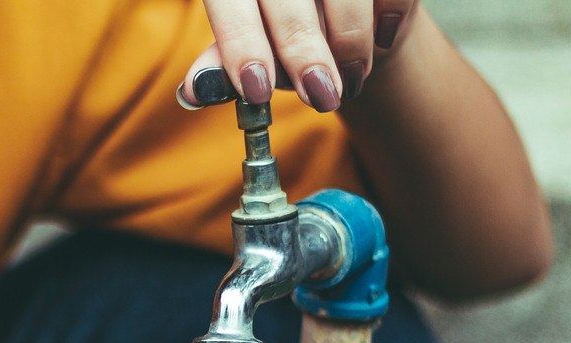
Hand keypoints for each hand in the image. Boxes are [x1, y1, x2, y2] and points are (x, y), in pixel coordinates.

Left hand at [179, 0, 420, 110]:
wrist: (342, 11)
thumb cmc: (280, 28)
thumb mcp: (248, 42)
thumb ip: (222, 61)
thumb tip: (192, 91)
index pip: (230, 4)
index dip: (242, 46)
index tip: (255, 89)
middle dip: (303, 53)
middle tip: (318, 96)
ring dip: (350, 41)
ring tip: (351, 80)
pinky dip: (387, 18)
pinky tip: (382, 39)